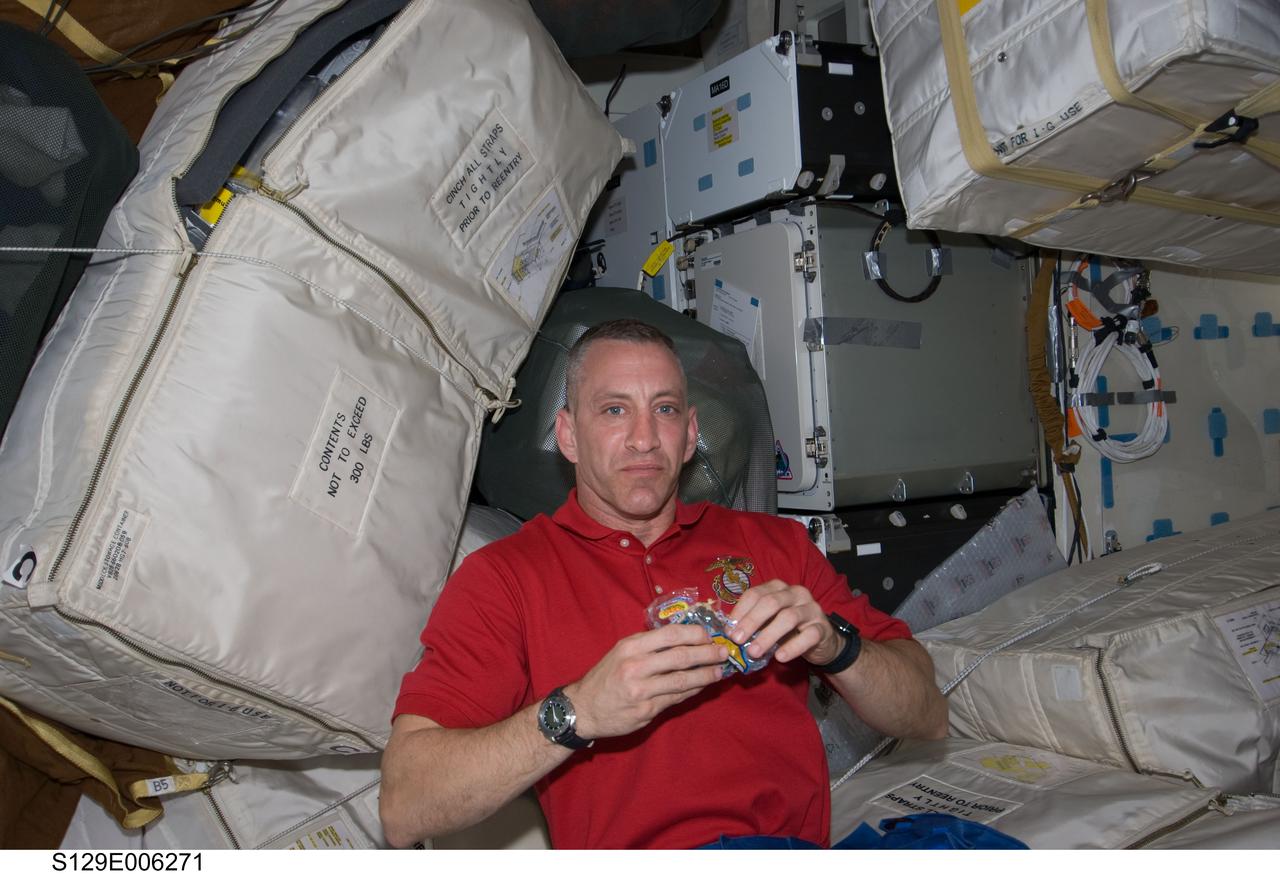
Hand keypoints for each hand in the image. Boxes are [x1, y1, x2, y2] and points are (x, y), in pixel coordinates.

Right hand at [565, 623, 725, 739]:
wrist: (582, 708)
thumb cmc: (605, 676)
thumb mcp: (621, 652)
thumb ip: (648, 644)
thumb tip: (683, 637)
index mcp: (631, 647)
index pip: (671, 635)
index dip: (695, 634)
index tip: (709, 634)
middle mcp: (636, 667)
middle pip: (681, 657)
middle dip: (707, 653)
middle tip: (724, 652)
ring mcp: (642, 691)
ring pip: (683, 680)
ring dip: (706, 675)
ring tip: (720, 671)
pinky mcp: (647, 711)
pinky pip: (676, 698)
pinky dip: (693, 690)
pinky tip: (702, 686)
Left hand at [726, 580, 842, 666]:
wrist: (820, 640)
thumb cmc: (788, 629)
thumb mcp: (769, 622)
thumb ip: (753, 623)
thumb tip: (729, 633)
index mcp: (778, 588)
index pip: (755, 594)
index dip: (740, 611)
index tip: (728, 630)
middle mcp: (796, 593)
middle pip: (771, 602)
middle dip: (751, 621)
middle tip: (737, 640)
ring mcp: (811, 609)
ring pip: (788, 617)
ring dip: (768, 636)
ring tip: (753, 652)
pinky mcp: (822, 628)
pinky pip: (808, 636)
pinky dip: (792, 647)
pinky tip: (780, 657)